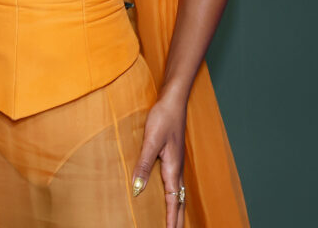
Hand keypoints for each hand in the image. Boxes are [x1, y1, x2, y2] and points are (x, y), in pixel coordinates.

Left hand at [132, 94, 186, 227]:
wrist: (173, 102)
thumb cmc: (162, 119)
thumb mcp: (151, 142)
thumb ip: (144, 165)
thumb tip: (137, 189)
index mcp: (173, 170)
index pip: (173, 201)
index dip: (171, 219)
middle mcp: (177, 170)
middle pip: (179, 201)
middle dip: (177, 219)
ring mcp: (176, 164)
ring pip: (179, 193)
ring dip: (176, 209)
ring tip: (173, 222)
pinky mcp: (173, 158)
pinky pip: (176, 184)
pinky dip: (174, 196)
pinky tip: (169, 196)